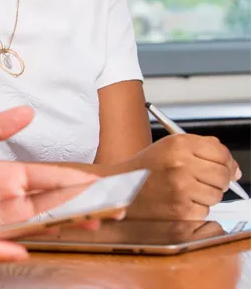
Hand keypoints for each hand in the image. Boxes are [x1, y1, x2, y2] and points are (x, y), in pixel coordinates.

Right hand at [120, 134, 238, 219]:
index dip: (228, 162)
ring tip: (184, 190)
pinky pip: (204, 211)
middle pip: (223, 175)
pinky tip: (178, 201)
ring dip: (205, 196)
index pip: (221, 153)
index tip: (228, 168)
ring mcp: (181, 188)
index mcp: (178, 144)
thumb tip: (234, 168)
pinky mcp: (181, 210)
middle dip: (218, 181)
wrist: (120, 187)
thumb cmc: (146, 168)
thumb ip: (202, 148)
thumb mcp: (169, 146)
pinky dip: (195, 209)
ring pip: (216, 195)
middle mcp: (180, 164)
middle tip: (203, 181)